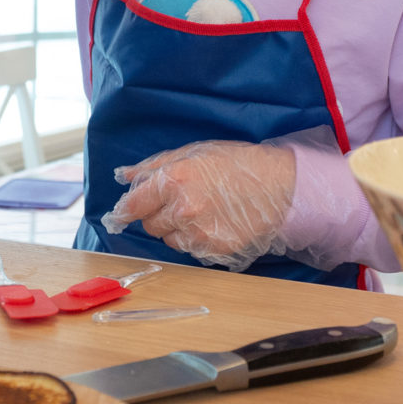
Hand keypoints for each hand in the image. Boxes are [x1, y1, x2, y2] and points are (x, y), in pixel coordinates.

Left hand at [98, 140, 296, 271]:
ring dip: (176, 230)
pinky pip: (191, 251)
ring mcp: (199, 233)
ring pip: (169, 241)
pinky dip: (196, 240)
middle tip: (179, 202)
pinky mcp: (215, 251)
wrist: (279, 185)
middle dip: (157, 215)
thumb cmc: (235, 163)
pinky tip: (213, 223)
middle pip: (150, 226)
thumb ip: (153, 166)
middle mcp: (183, 209)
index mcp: (174, 180)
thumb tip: (124, 177)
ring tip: (200, 212)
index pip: (133, 206)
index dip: (126, 210)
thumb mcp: (192, 152)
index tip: (123, 213)